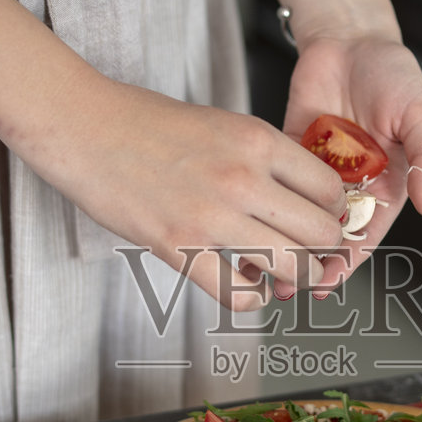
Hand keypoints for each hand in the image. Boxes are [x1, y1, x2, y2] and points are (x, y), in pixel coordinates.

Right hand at [16, 78, 349, 310]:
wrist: (85, 127)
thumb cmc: (147, 123)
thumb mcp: (222, 123)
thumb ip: (262, 157)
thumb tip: (298, 196)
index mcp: (257, 141)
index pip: (329, 189)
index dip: (336, 212)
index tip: (327, 221)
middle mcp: (243, 178)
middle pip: (319, 233)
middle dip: (326, 253)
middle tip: (319, 258)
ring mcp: (211, 216)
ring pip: (288, 267)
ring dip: (297, 280)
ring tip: (288, 279)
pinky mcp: (178, 247)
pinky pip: (236, 292)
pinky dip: (251, 298)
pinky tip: (247, 287)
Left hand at [282, 34, 421, 295]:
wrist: (352, 37)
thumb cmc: (394, 74)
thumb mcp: (419, 115)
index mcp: (386, 182)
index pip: (364, 232)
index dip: (346, 260)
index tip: (327, 282)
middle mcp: (352, 183)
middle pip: (328, 234)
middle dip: (309, 261)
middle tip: (288, 286)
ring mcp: (319, 169)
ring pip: (299, 216)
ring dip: (283, 241)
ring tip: (263, 268)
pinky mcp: (290, 150)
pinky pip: (278, 184)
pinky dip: (267, 206)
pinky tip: (250, 226)